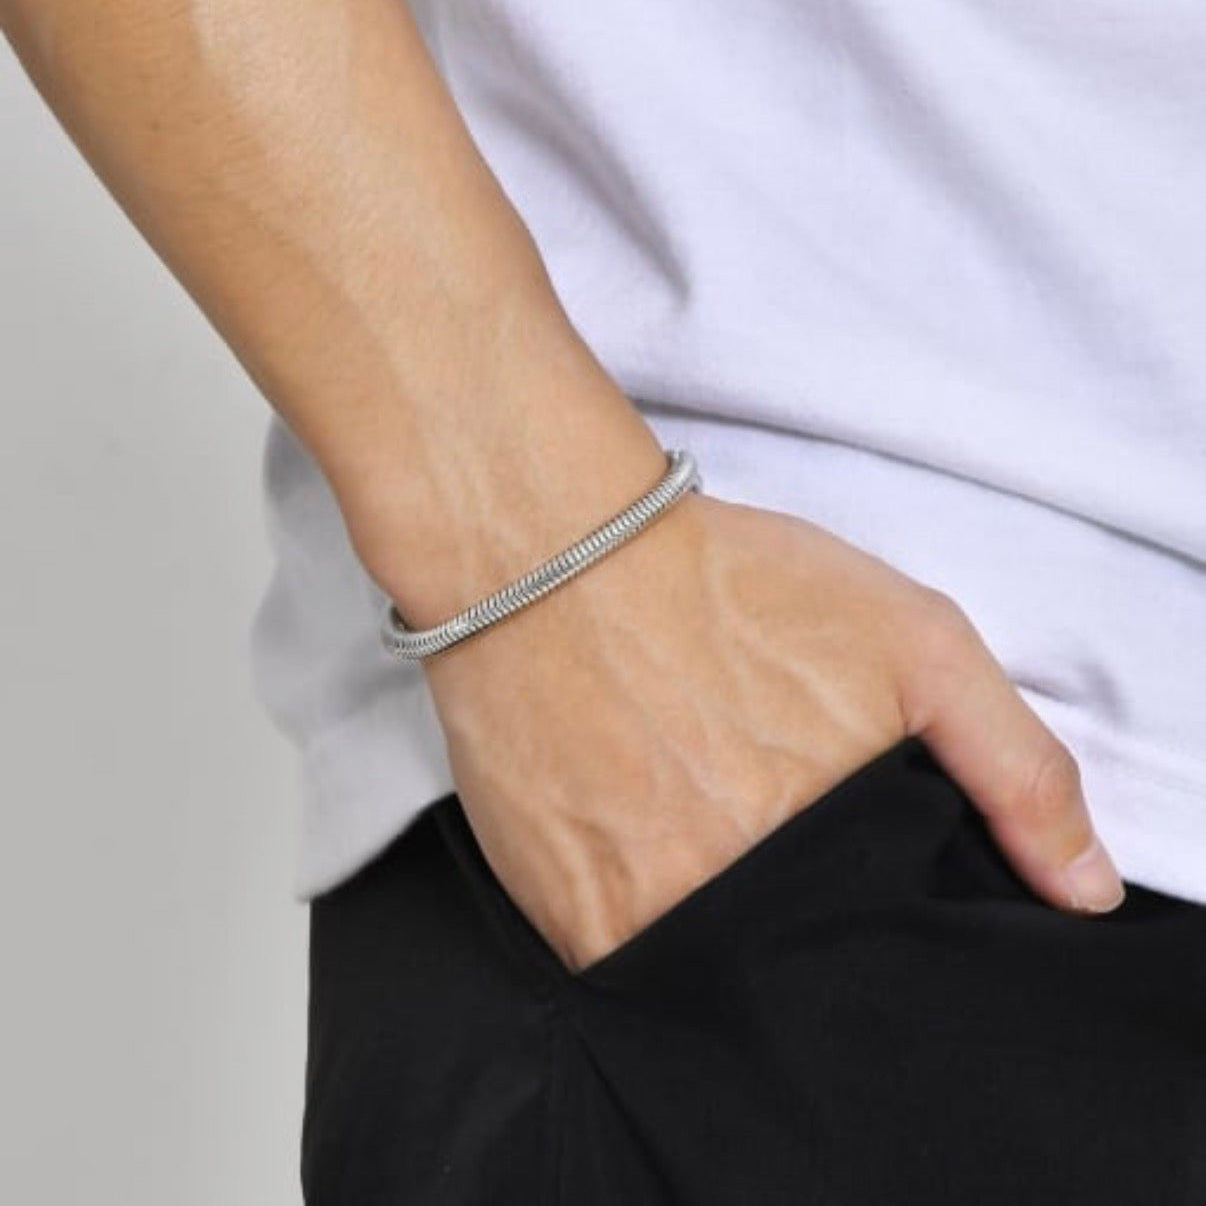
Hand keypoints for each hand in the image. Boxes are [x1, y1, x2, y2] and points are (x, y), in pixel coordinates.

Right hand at [417, 490, 1124, 973]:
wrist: (554, 562)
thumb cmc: (731, 588)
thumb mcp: (915, 644)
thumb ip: (1016, 769)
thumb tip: (1082, 890)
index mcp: (830, 860)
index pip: (883, 951)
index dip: (868, 899)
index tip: (836, 839)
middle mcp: (732, 914)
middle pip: (797, 965)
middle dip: (795, 901)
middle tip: (750, 797)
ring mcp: (638, 926)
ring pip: (712, 969)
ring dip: (713, 904)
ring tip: (688, 798)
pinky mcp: (563, 921)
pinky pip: (629, 957)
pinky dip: (644, 904)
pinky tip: (637, 815)